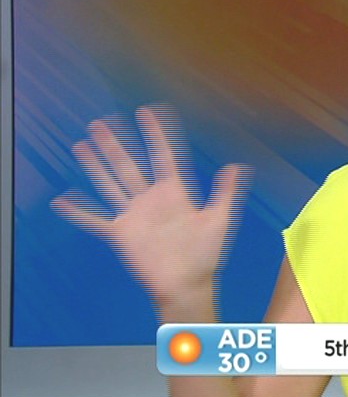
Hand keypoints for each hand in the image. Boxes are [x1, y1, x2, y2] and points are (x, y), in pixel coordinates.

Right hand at [51, 104, 249, 309]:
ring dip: (96, 165)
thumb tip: (237, 165)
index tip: (147, 111)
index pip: (163, 155)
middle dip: (115, 143)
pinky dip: (78, 211)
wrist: (187, 285)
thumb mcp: (219, 219)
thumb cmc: (206, 254)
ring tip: (81, 145)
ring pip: (110, 183)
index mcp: (175, 192)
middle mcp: (151, 199)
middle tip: (100, 123)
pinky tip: (61, 200)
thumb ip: (226, 192)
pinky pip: (95, 220)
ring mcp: (133, 215)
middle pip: (129, 164)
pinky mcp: (120, 234)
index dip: (156, 133)